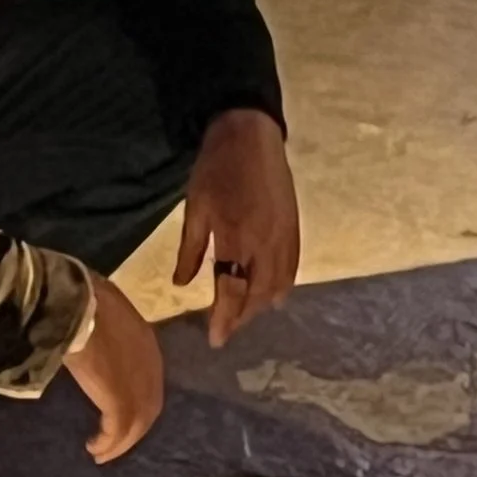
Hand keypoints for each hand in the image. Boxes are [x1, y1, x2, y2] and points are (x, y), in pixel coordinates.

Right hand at [65, 271, 164, 463]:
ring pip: (136, 424)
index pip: (147, 379)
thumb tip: (85, 329)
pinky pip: (118, 430)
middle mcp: (150, 367)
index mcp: (146, 342)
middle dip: (132, 428)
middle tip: (113, 442)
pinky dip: (108, 443)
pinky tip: (95, 448)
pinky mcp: (120, 400)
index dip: (135, 398)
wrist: (76, 306)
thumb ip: (103, 327)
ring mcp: (137, 385)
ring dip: (119, 443)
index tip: (118, 410)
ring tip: (101, 453)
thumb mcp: (102, 311)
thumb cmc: (81, 300)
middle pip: (148, 406)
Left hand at [176, 109, 300, 348]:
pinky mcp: (295, 229)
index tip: (215, 340)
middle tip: (227, 328)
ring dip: (262, 305)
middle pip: (258, 294)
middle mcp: (265, 243)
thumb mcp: (195, 208)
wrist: (251, 136)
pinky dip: (282, 287)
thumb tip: (182, 284)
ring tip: (245, 314)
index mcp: (235, 237)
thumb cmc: (215, 169)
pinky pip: (292, 269)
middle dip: (242, 316)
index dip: (223, 318)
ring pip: (279, 285)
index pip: (231, 290)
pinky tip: (272, 296)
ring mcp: (284, 237)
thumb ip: (190, 250)